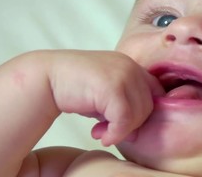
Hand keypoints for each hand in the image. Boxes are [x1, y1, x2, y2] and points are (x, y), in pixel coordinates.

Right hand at [48, 50, 164, 145]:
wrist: (46, 78)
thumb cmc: (76, 89)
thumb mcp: (107, 96)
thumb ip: (125, 108)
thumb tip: (137, 134)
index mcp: (132, 66)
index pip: (155, 92)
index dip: (144, 113)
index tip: (125, 125)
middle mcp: (131, 66)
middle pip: (149, 106)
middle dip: (132, 125)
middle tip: (110, 132)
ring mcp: (123, 74)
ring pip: (139, 114)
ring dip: (122, 131)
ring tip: (101, 133)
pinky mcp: (113, 86)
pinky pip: (125, 119)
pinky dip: (115, 133)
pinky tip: (98, 135)